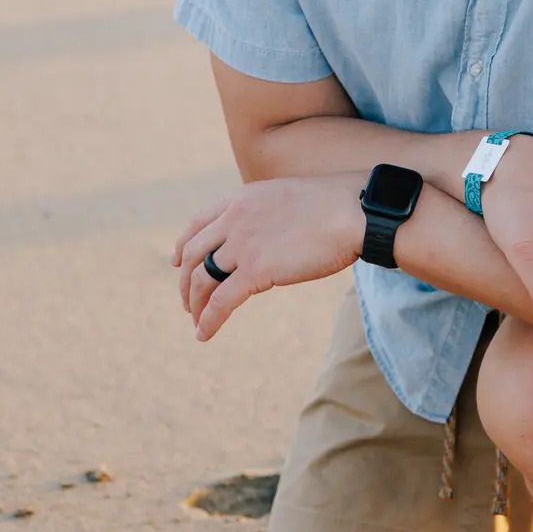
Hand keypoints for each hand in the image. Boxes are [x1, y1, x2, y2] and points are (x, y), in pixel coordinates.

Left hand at [171, 176, 364, 340]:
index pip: (199, 222)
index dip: (183, 243)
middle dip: (185, 280)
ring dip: (194, 303)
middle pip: (193, 253)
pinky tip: (204, 333)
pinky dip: (208, 319)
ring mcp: (242, 244)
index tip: (177, 260)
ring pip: (200, 278)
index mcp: (242, 198)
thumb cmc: (338, 206)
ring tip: (196, 320)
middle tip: (188, 301)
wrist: (355, 211)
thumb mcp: (291, 199)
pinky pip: (220, 300)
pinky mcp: (255, 271)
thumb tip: (274, 234)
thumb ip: (271, 214)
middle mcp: (235, 218)